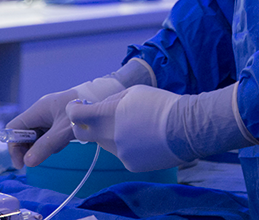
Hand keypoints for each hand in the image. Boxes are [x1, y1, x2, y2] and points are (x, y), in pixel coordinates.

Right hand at [6, 87, 80, 167]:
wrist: (102, 99)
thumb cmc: (82, 112)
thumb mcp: (63, 131)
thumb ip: (45, 146)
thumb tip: (27, 162)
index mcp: (38, 110)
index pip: (14, 128)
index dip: (14, 146)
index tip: (21, 163)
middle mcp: (41, 112)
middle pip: (25, 134)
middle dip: (32, 148)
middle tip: (43, 156)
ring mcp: (50, 115)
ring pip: (38, 136)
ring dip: (46, 145)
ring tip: (61, 143)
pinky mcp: (59, 120)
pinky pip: (49, 134)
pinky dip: (55, 141)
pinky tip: (66, 140)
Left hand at [67, 83, 256, 172]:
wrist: (186, 128)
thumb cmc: (161, 105)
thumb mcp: (133, 93)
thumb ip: (110, 102)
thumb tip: (97, 108)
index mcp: (106, 116)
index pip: (75, 115)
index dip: (73, 110)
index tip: (77, 107)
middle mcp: (108, 137)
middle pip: (82, 135)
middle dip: (83, 126)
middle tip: (94, 118)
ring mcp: (119, 153)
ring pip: (106, 143)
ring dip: (112, 134)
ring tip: (136, 125)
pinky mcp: (130, 165)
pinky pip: (122, 153)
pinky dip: (128, 145)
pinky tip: (145, 138)